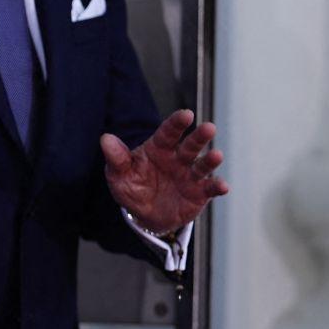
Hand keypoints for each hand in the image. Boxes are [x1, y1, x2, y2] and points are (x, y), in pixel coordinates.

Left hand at [101, 110, 228, 233]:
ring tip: (217, 155)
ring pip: (202, 165)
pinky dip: (217, 186)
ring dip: (210, 160)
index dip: (177, 123)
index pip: (168, 133)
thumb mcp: (119, 175)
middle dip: (199, 137)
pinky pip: (209, 188)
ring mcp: (190, 175)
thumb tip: (105, 139)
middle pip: (190, 145)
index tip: (186, 114)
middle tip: (209, 128)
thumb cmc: (132, 187)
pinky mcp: (199, 193)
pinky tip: (223, 186)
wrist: (145, 214)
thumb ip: (116, 158)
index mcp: (159, 148)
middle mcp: (178, 158)